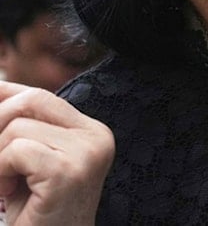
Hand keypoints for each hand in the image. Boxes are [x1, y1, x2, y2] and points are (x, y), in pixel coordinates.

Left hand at [0, 81, 113, 225]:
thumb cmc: (35, 213)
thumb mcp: (29, 163)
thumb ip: (20, 128)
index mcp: (92, 132)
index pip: (42, 97)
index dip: (5, 97)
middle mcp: (96, 137)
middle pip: (32, 101)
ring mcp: (86, 153)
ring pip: (18, 128)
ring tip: (2, 186)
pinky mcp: (68, 171)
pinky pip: (16, 150)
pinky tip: (6, 193)